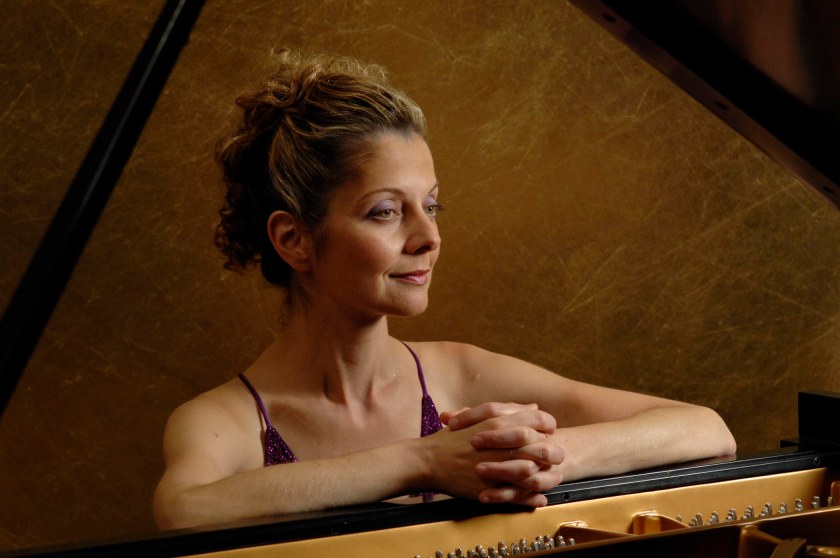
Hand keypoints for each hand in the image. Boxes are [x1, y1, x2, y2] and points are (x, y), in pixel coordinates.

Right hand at [433, 403, 564, 505]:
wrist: (429, 460)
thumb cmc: (453, 437)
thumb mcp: (480, 416)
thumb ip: (509, 411)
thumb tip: (534, 408)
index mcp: (499, 423)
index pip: (539, 421)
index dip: (550, 427)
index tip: (549, 433)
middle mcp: (501, 444)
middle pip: (543, 448)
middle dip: (554, 453)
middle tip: (555, 457)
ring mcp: (496, 468)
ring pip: (535, 473)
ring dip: (547, 477)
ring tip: (550, 478)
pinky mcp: (491, 489)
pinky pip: (520, 496)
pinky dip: (533, 498)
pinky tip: (538, 497)